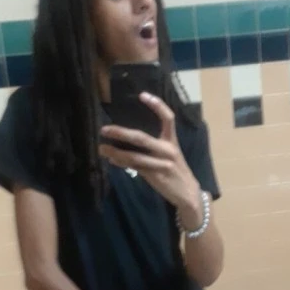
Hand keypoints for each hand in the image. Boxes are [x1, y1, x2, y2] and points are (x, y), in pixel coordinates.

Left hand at [100, 93, 202, 226]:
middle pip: (142, 138)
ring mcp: (162, 164)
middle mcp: (168, 150)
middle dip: (121, 133)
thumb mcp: (168, 157)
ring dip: (116, 152)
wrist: (188, 194)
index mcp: (173, 142)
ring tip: (102, 148)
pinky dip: (122, 163)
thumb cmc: (175, 172)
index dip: (157, 105)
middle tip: (104, 129)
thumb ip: (150, 149)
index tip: (142, 95)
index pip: (168, 118)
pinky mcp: (156, 177)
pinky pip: (136, 168)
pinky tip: (112, 159)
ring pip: (135, 156)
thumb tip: (122, 144)